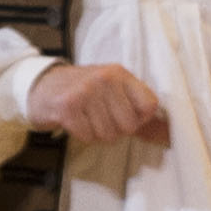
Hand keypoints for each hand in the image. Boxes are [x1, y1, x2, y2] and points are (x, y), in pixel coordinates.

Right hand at [27, 61, 171, 146]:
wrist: (40, 87)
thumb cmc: (83, 92)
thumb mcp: (113, 93)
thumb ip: (141, 114)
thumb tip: (170, 136)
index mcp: (120, 73)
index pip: (150, 105)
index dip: (140, 119)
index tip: (124, 114)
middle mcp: (105, 78)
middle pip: (129, 125)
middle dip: (116, 130)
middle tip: (100, 118)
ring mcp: (85, 91)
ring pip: (109, 134)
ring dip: (97, 134)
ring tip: (86, 119)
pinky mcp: (68, 107)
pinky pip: (88, 136)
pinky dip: (82, 135)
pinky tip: (75, 122)